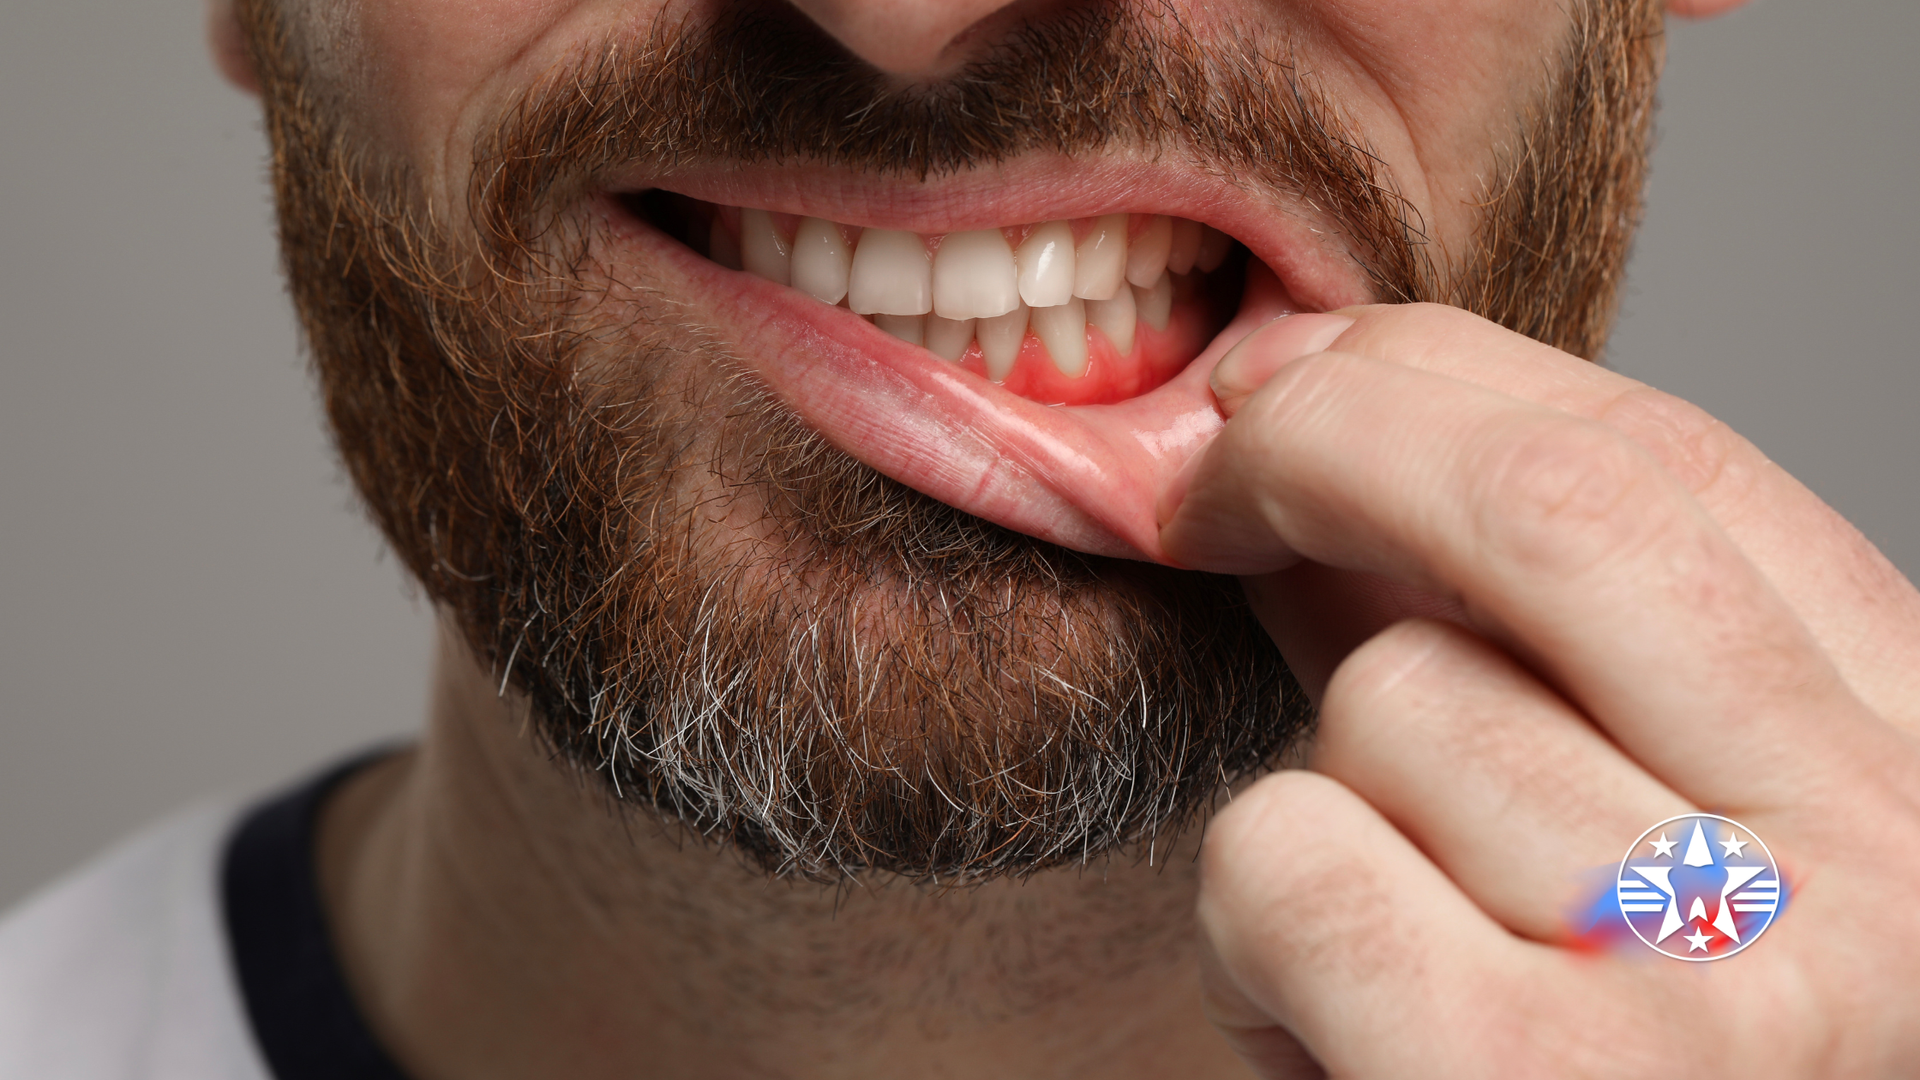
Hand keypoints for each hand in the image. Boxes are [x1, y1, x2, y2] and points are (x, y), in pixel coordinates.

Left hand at [1160, 304, 1919, 1076]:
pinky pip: (1294, 857)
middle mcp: (1893, 873)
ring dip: (1324, 804)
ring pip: (1390, 703)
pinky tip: (1338, 1041)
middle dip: (1328, 436)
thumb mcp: (1632, 848)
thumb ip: (1521, 657)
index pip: (1682, 469)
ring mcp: (1738, 994)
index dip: (1443, 383)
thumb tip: (1312, 440)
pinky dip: (1259, 938)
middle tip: (1209, 473)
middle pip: (1554, 499)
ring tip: (1391, 955)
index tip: (1293, 381)